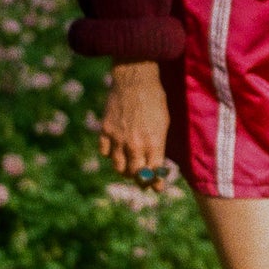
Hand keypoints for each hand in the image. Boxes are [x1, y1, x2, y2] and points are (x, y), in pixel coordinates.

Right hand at [98, 61, 169, 184]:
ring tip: (129, 167)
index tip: (157, 189)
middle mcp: (135, 144)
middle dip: (141, 180)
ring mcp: (118, 138)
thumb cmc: (155, 99)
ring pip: (118, 167)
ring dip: (125, 170)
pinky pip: (105, 152)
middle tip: (143, 180)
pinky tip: (116, 151)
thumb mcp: (164, 123)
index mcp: (154, 143)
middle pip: (135, 174)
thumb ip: (159, 145)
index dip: (155, 183)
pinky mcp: (105, 130)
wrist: (134, 79)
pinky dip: (110, 155)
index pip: (153, 173)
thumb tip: (157, 163)